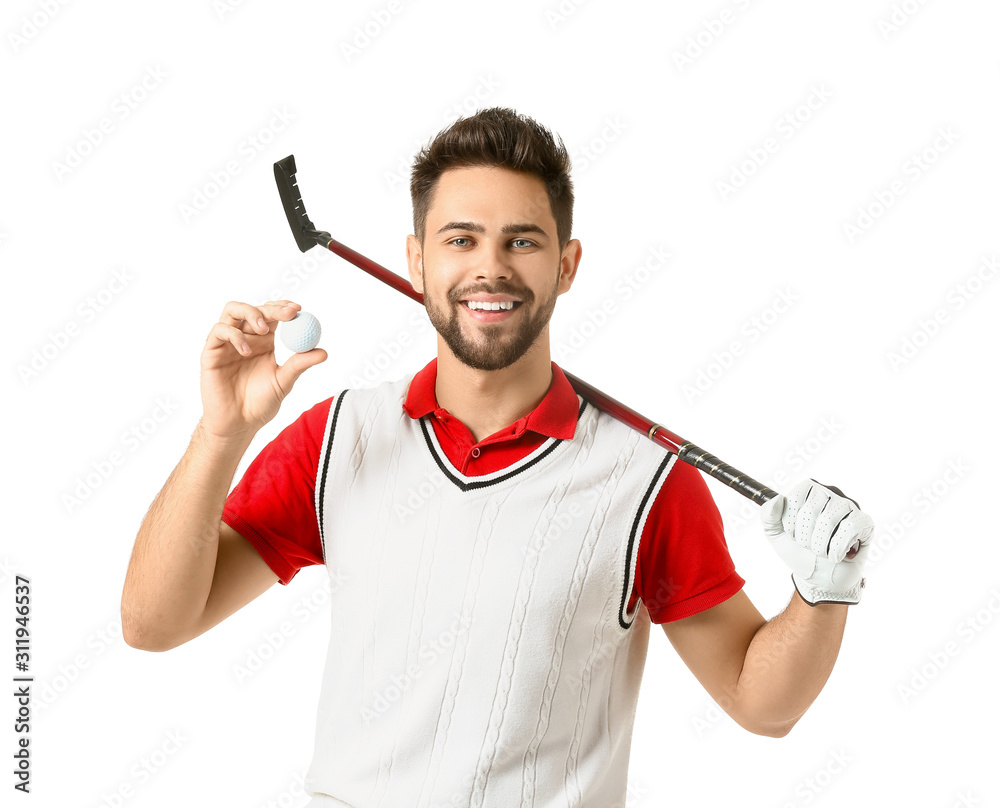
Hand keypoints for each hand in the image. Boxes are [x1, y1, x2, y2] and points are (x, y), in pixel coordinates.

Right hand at [199, 300, 326, 440]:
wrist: (238, 424)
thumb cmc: (260, 404)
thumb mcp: (284, 382)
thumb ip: (300, 365)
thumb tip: (324, 352)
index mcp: (263, 342)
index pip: (272, 315)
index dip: (283, 308)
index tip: (299, 309)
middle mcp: (245, 338)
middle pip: (254, 308)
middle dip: (272, 308)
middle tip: (288, 314)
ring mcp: (227, 343)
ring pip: (232, 310)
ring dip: (251, 313)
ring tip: (265, 330)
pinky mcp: (211, 352)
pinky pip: (219, 331)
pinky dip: (235, 335)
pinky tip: (247, 351)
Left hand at [761, 480, 873, 605]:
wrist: (820, 579)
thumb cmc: (800, 553)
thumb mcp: (776, 535)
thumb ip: (768, 516)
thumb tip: (777, 499)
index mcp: (807, 492)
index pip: (795, 498)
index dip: (790, 522)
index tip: (793, 535)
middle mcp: (829, 493)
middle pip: (811, 510)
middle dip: (804, 537)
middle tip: (809, 547)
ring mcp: (848, 506)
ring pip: (829, 519)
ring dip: (820, 545)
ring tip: (821, 552)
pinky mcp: (864, 522)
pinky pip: (851, 527)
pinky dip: (838, 547)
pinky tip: (836, 555)